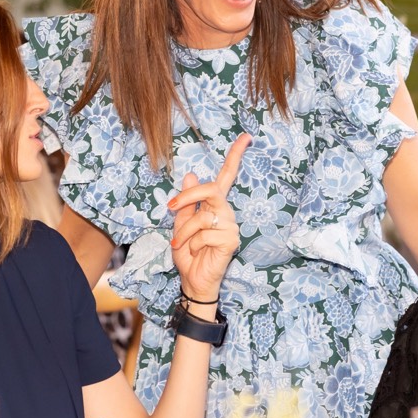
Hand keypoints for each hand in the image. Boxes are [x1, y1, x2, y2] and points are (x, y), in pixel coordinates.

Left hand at [166, 133, 250, 302]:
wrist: (193, 280)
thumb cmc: (189, 252)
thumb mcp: (180, 224)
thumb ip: (186, 202)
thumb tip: (190, 174)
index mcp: (215, 205)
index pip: (227, 176)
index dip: (236, 155)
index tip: (246, 136)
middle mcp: (226, 212)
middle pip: (211, 189)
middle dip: (189, 196)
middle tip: (171, 207)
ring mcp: (231, 226)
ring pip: (202, 216)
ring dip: (184, 231)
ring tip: (180, 243)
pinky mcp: (231, 240)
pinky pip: (205, 234)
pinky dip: (192, 243)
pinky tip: (195, 251)